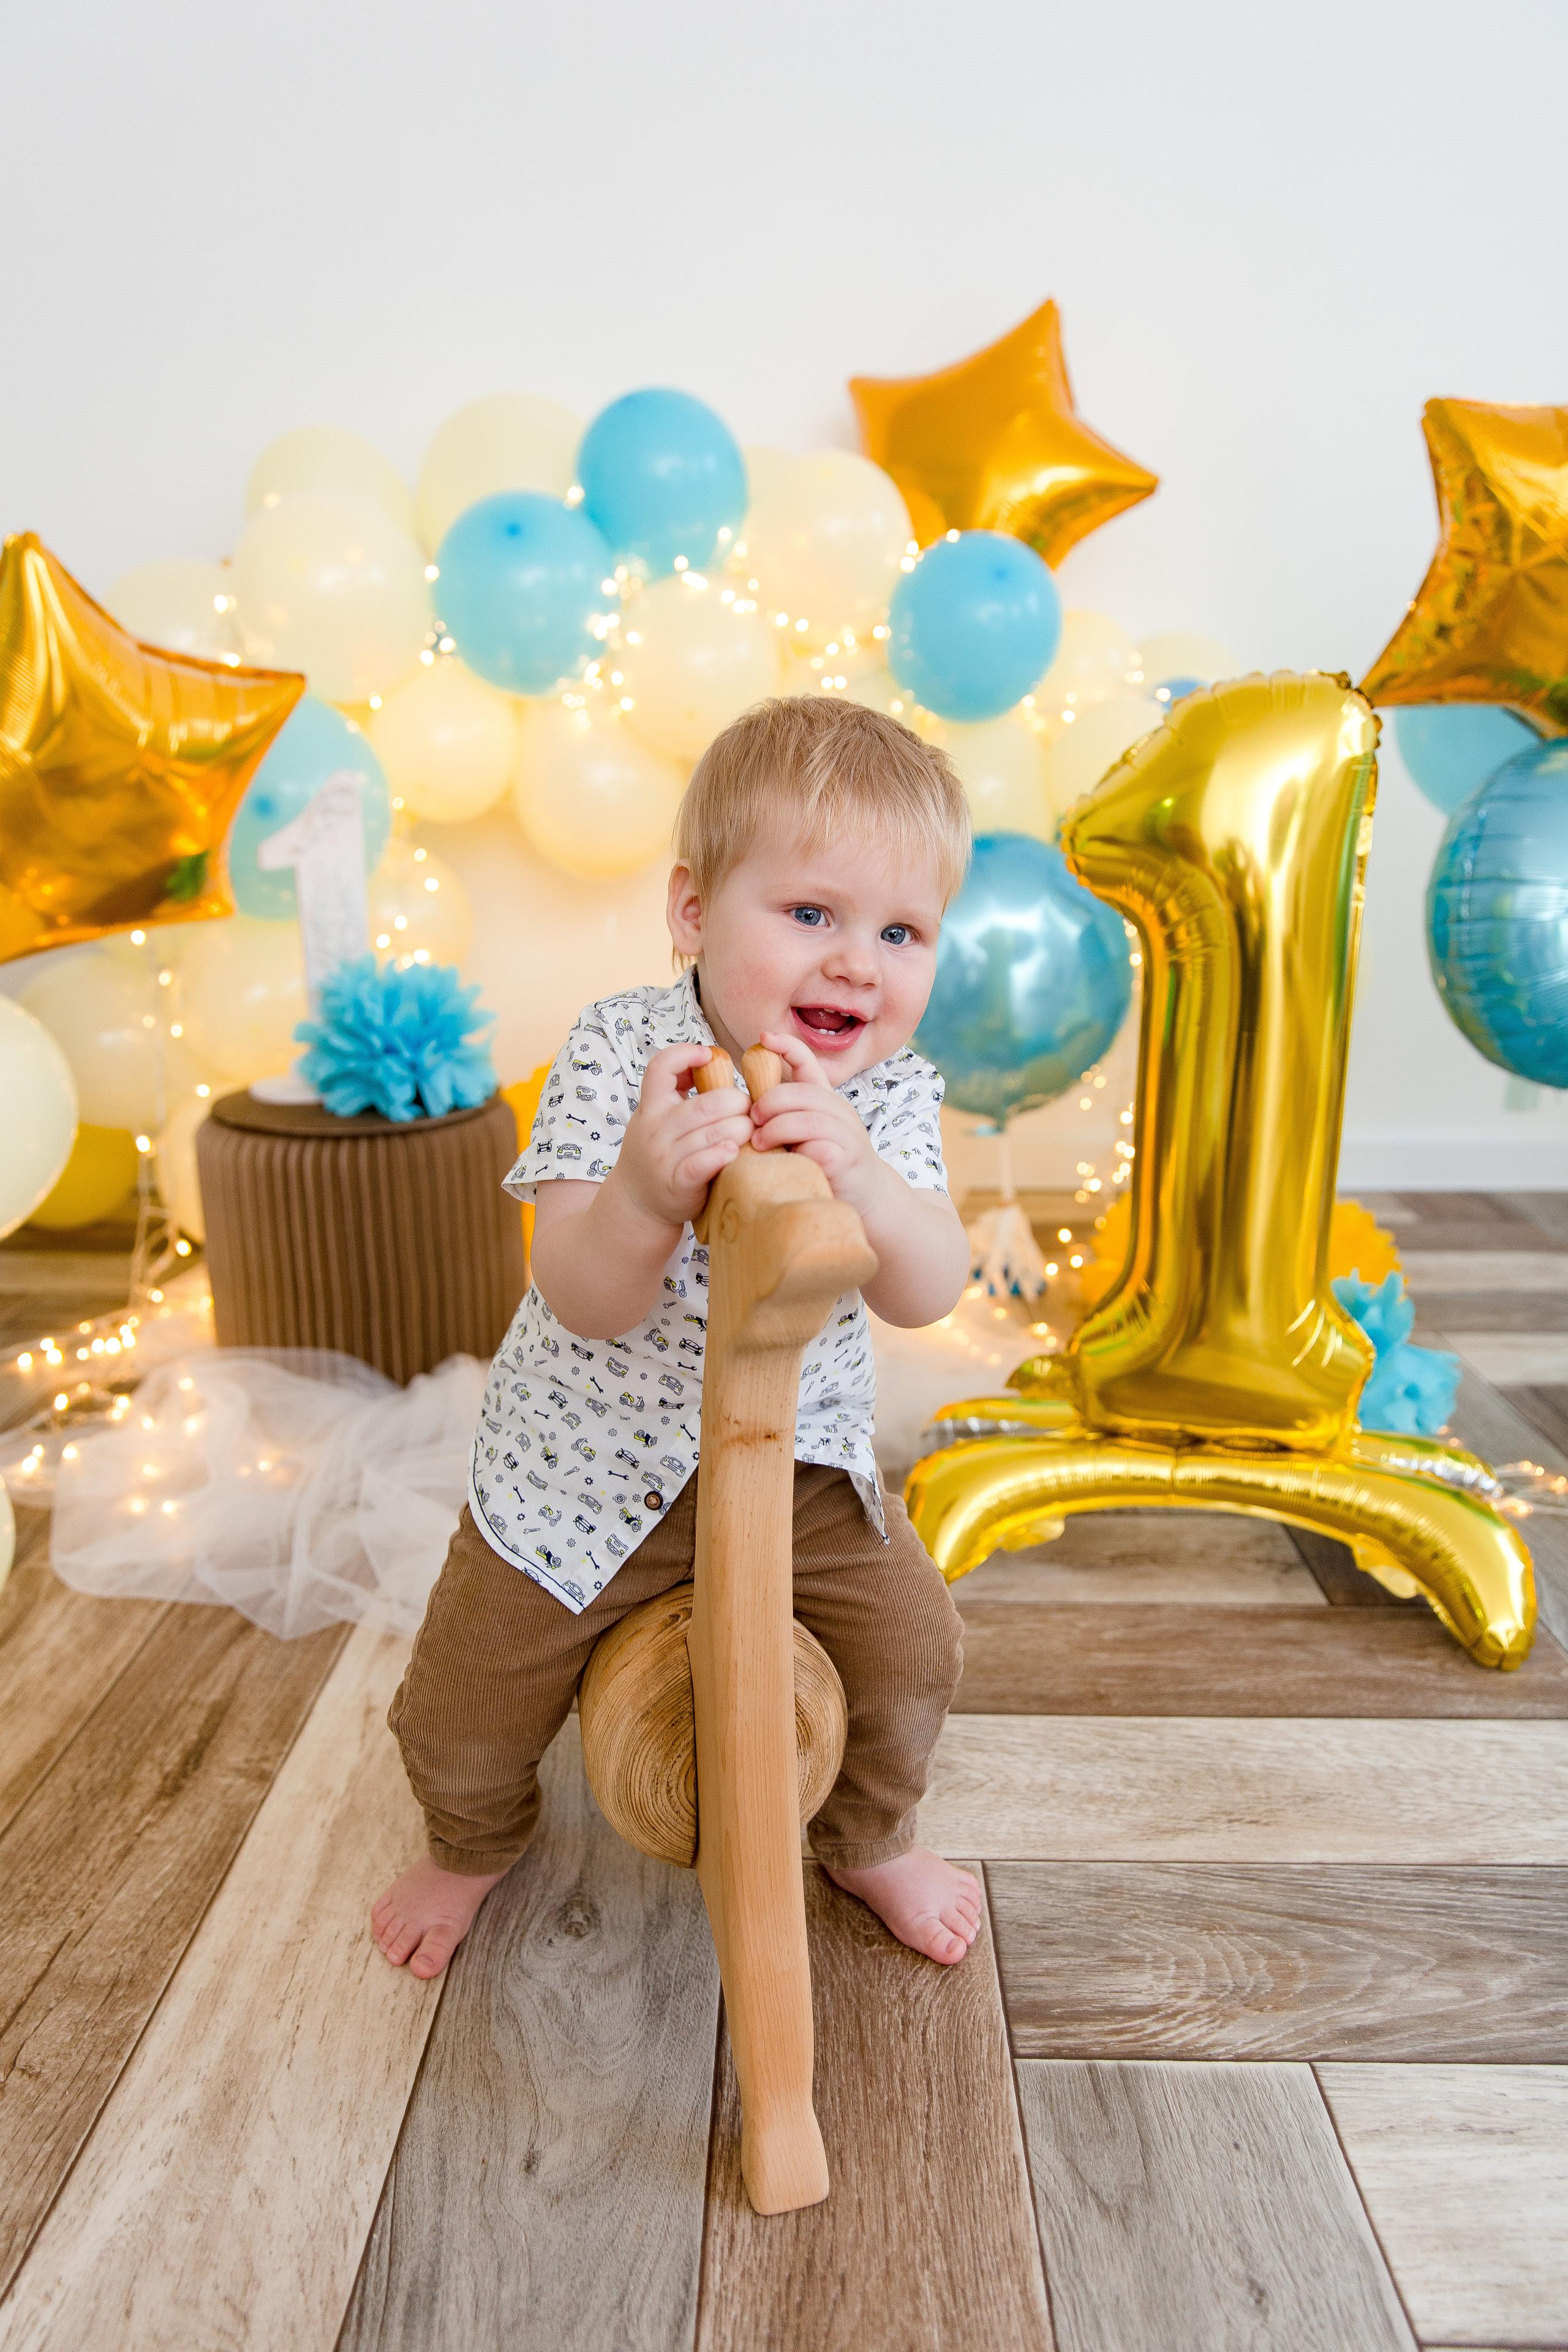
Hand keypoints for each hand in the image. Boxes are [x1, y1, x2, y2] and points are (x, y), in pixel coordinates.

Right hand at [611, 1042, 751, 1232]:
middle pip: (706, 1105)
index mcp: (651, 1106)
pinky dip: (723, 1154)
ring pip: (713, 1133)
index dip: (686, 1053)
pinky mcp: (677, 1183)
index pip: (660, 1067)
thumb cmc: (659, 1152)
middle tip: (749, 1109)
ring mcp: (664, 1157)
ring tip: (750, 1131)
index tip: (708, 1055)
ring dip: (741, 1129)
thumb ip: (679, 1091)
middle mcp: (654, 1129)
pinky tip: (733, 1151)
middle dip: (737, 1102)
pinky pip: (703, 1163)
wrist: (636, 1202)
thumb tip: (709, 1058)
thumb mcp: (658, 1117)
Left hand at [748, 1030, 884, 1214]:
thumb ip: (784, 1116)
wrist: (865, 1194)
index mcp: (825, 1099)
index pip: (808, 1063)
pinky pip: (819, 1150)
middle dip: (769, 1102)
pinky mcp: (847, 1160)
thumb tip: (746, 1106)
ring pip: (808, 1120)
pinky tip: (785, 1162)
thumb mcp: (804, 1132)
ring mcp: (846, 1135)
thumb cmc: (825, 1161)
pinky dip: (797, 1154)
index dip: (787, 1045)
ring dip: (776, 1129)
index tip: (764, 1037)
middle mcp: (839, 1111)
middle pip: (801, 1093)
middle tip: (752, 1119)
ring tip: (759, 1142)